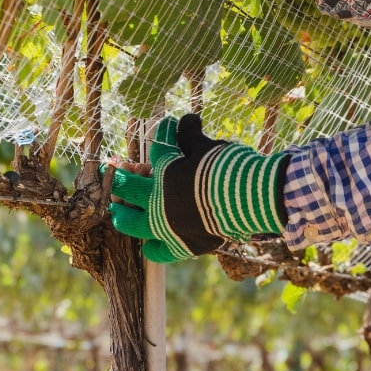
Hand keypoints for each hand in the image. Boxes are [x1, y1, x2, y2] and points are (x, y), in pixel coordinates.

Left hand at [107, 114, 288, 262]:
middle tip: (121, 174)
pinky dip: (152, 247)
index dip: (161, 135)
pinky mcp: (182, 246)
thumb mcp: (208, 147)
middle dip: (119, 180)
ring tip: (120, 211)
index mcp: (163, 172)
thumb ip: (190, 134)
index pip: (155, 150)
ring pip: (130, 224)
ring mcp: (166, 226)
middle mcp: (157, 201)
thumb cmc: (228, 169)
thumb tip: (186, 118)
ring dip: (123, 215)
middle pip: (124, 191)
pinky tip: (151, 243)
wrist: (251, 201)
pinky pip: (157, 252)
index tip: (165, 126)